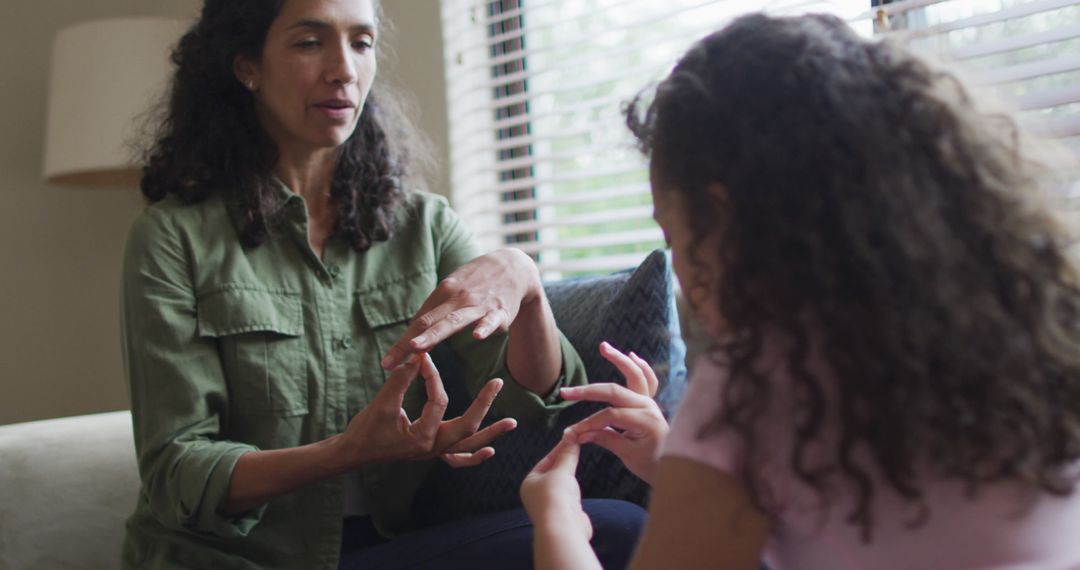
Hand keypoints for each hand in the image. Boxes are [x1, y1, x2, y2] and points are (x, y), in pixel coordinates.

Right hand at [333, 353, 516, 467]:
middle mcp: (432, 448)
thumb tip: (419, 353)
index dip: (432, 376)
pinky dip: (474, 456)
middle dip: (484, 405)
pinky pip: (457, 459)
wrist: (353, 454)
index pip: (437, 401)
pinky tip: (489, 451)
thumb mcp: (382, 402)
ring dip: (491, 434)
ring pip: (468, 445)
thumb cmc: (365, 429)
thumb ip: (402, 379)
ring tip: (512, 423)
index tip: (424, 357)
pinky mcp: (432, 452)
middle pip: (467, 427)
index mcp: (421, 437)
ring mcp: (434, 453)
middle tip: (497, 383)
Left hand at [381, 249, 540, 369]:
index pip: (418, 321)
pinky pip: (491, 320)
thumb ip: (436, 311)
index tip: (387, 363)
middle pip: (429, 321)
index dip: (401, 343)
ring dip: (434, 334)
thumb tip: (414, 335)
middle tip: (391, 361)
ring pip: (454, 321)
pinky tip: (477, 336)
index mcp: (443, 293)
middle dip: (409, 342)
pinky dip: (484, 327)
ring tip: (417, 347)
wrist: (513, 265)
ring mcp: (478, 304)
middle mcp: (457, 298)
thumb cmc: (477, 281)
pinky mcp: (500, 311)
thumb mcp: (454, 288)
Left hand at [521, 432, 592, 540]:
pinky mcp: (564, 514)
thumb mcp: (562, 470)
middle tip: (577, 446)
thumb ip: (567, 454)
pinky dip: (574, 491)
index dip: (559, 449)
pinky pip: (569, 498)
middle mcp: (536, 495)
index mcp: (529, 483)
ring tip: (578, 463)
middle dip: (565, 462)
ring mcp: (550, 506)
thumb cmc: (555, 498)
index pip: (545, 461)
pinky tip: (579, 488)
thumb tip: (571, 435)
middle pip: (553, 473)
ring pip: (561, 486)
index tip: (571, 438)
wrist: (562, 528)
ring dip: (570, 477)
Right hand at [561, 341, 668, 483]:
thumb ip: (605, 439)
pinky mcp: (650, 402)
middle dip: (588, 391)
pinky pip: (648, 380)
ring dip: (619, 360)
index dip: (589, 423)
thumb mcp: (628, 455)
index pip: (610, 416)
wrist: (675, 467)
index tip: (573, 432)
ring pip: (635, 375)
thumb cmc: (653, 464)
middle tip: (566, 392)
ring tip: (604, 347)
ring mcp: (651, 401)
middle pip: (615, 391)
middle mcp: (648, 406)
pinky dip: (641, 367)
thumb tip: (579, 434)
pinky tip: (632, 356)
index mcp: (645, 421)